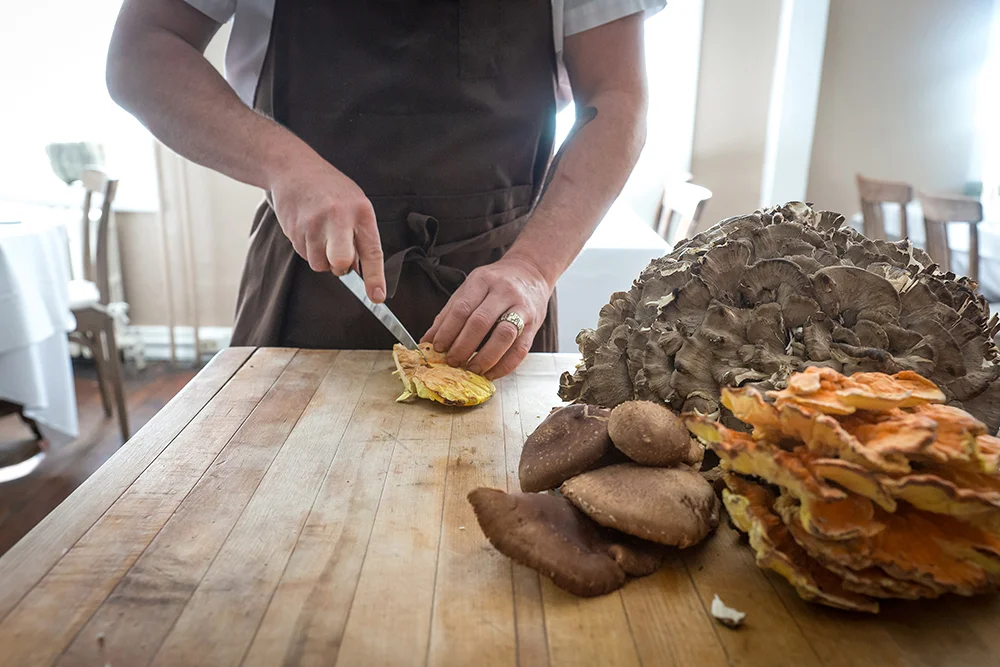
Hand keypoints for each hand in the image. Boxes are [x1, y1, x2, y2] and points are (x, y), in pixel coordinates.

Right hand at [269, 149, 385, 301]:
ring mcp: (313, 223)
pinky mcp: (294, 228)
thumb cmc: (331, 190)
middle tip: (339, 258)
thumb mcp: (355, 204)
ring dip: (322, 258)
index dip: (374, 277)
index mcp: (360, 211)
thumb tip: (359, 272)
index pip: (371, 251)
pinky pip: (304, 254)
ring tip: (322, 234)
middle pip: (340, 262)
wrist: (294, 169)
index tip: (377, 297)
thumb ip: (360, 236)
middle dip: (340, 267)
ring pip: (319, 264)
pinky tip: (308, 228)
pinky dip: (308, 248)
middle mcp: (338, 217)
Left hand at [422, 256, 553, 379]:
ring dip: (485, 357)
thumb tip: (427, 341)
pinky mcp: (534, 325)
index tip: (438, 348)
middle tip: (452, 362)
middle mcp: (503, 292)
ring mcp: (522, 308)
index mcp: (482, 281)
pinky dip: (504, 365)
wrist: (531, 272)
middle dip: (463, 346)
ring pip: (503, 335)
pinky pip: (520, 349)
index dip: (447, 331)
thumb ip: (449, 313)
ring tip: (471, 370)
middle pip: (480, 322)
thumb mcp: (470, 289)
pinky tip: (491, 373)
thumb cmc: (495, 283)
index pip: (462, 308)